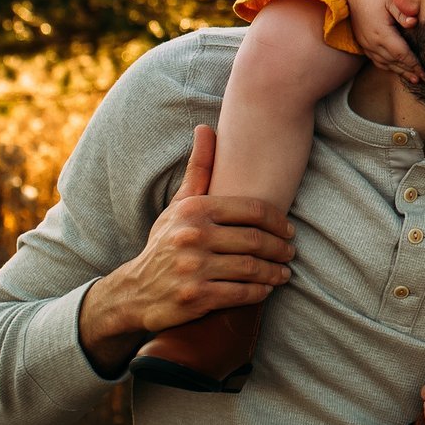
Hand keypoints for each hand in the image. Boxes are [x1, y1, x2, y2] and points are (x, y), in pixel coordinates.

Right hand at [78, 125, 295, 371]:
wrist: (134, 292)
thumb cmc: (167, 243)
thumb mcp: (179, 206)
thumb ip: (200, 169)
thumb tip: (206, 127)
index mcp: (194, 210)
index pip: (253, 210)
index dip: (278, 221)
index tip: (289, 230)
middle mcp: (192, 236)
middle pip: (255, 240)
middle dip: (280, 248)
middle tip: (291, 252)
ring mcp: (193, 268)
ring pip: (251, 268)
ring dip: (274, 271)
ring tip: (284, 272)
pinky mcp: (195, 297)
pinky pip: (241, 293)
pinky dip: (259, 292)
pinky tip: (266, 289)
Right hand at [344, 0, 424, 85]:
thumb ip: (403, 12)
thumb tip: (414, 23)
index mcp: (381, 33)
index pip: (401, 54)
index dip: (414, 65)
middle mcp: (372, 42)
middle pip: (393, 62)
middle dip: (409, 72)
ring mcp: (365, 43)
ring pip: (384, 63)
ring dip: (399, 72)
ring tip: (414, 79)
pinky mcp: (362, 42)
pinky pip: (376, 60)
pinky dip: (387, 67)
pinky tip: (397, 69)